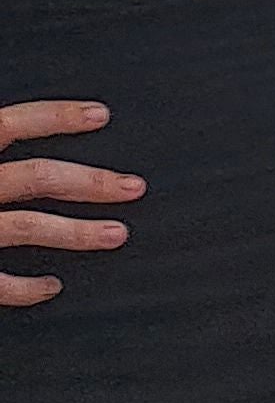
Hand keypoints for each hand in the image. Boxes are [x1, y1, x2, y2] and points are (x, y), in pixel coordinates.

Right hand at [0, 98, 137, 306]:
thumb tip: (13, 130)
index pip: (9, 125)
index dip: (55, 117)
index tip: (102, 116)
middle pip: (35, 177)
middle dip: (91, 181)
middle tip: (134, 187)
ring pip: (25, 226)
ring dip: (76, 232)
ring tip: (118, 234)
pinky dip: (25, 287)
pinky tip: (52, 286)